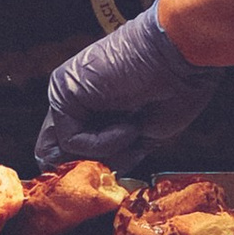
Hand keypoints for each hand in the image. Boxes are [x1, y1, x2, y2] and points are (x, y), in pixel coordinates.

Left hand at [37, 2, 220, 176]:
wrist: (179, 57)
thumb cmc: (174, 89)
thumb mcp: (143, 135)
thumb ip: (116, 155)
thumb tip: (102, 177)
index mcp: (92, 106)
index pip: (69, 150)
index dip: (89, 169)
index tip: (118, 172)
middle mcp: (74, 99)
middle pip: (54, 154)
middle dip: (86, 168)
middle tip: (120, 162)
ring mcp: (65, 94)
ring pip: (63, 151)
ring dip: (102, 154)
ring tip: (133, 131)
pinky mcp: (63, 92)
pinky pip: (71, 140)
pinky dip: (103, 143)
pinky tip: (129, 123)